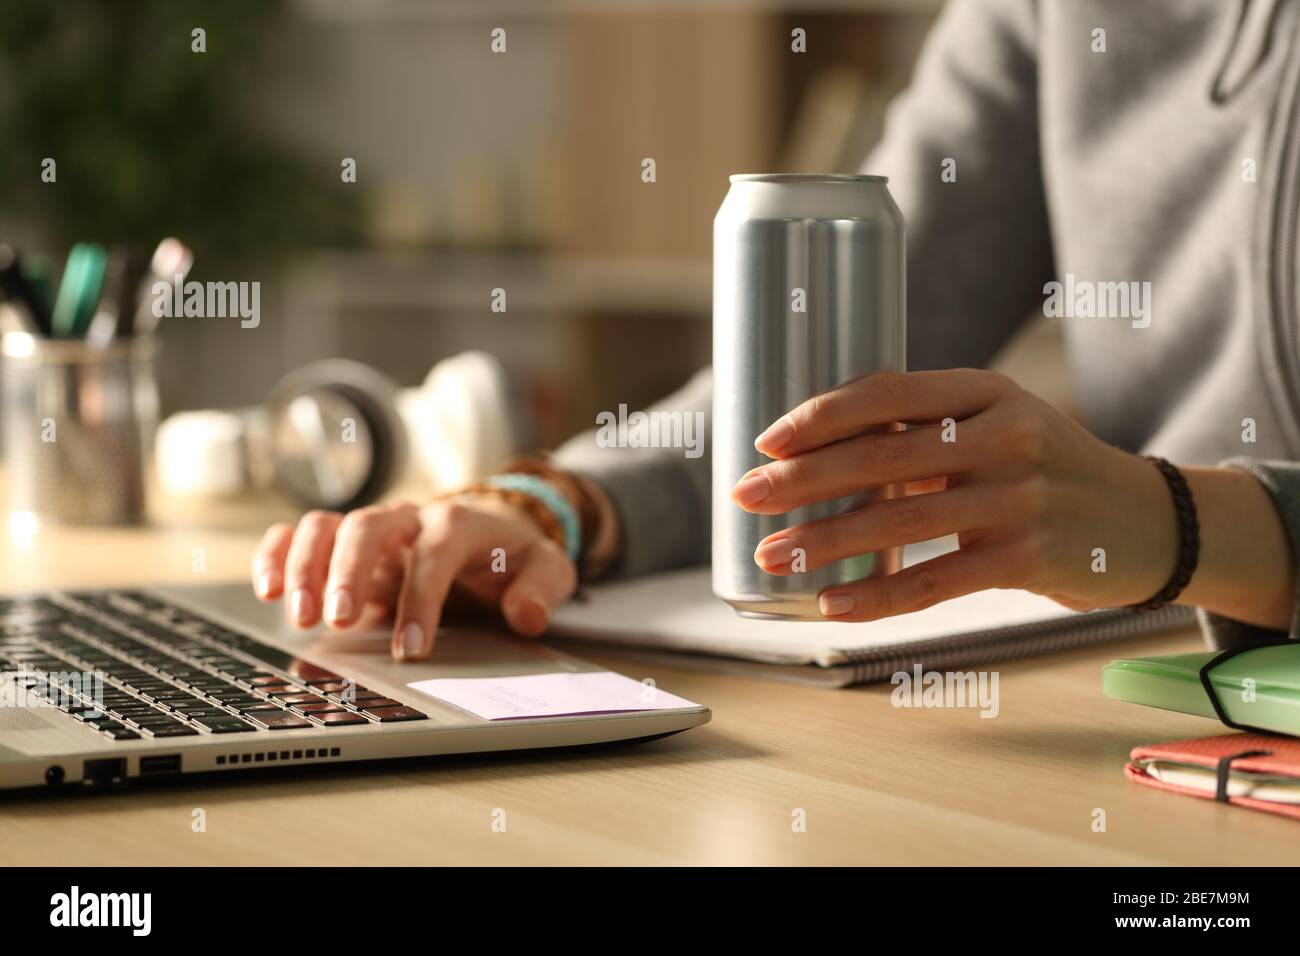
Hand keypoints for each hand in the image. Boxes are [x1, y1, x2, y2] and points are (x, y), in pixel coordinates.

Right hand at [251, 496, 576, 660]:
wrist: (494, 527)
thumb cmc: (514, 554)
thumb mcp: (547, 567)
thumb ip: (542, 588)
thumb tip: (523, 614)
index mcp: (460, 523)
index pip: (436, 551)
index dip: (422, 598)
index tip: (412, 649)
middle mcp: (410, 518)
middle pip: (370, 526)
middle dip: (349, 571)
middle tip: (338, 622)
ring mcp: (373, 528)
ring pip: (328, 525)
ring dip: (306, 565)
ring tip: (299, 616)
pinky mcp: (345, 542)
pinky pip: (301, 532)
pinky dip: (277, 553)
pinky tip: (266, 590)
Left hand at [732, 369, 1180, 620]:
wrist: (1147, 522)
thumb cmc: (1044, 470)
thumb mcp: (997, 426)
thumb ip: (922, 431)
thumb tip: (816, 453)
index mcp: (986, 391)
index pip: (889, 391)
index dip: (821, 415)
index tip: (766, 440)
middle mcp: (1006, 435)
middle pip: (884, 452)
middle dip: (804, 477)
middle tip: (747, 495)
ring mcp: (1021, 497)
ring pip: (902, 518)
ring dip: (826, 540)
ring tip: (772, 554)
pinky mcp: (1031, 558)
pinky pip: (937, 580)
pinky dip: (879, 596)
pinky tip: (832, 603)